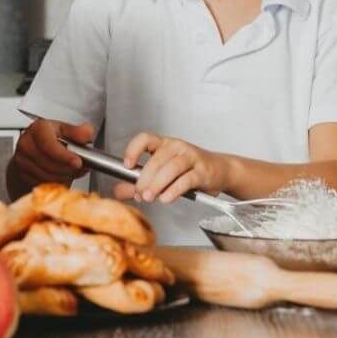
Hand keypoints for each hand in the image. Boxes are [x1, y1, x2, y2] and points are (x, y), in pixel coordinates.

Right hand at [11, 117, 94, 187]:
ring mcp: (22, 160)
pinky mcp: (22, 174)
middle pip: (49, 163)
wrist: (36, 147)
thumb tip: (86, 133)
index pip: (49, 144)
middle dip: (69, 168)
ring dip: (64, 176)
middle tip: (81, 167)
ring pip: (47, 176)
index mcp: (37, 129)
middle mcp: (26, 144)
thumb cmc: (52, 137)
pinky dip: (56, 181)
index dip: (65, 156)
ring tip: (73, 170)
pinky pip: (43, 183)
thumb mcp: (67, 129)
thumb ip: (79, 131)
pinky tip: (63, 174)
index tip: (78, 162)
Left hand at [111, 132, 228, 203]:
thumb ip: (138, 183)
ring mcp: (191, 157)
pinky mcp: (202, 171)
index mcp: (164, 144)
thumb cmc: (189, 171)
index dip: (133, 150)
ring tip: (149, 197)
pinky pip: (186, 179)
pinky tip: (166, 198)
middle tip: (139, 193)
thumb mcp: (162, 175)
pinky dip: (174, 190)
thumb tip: (117, 191)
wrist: (219, 171)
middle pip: (157, 159)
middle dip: (144, 178)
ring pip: (171, 168)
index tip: (127, 165)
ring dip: (157, 184)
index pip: (145, 139)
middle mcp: (177, 147)